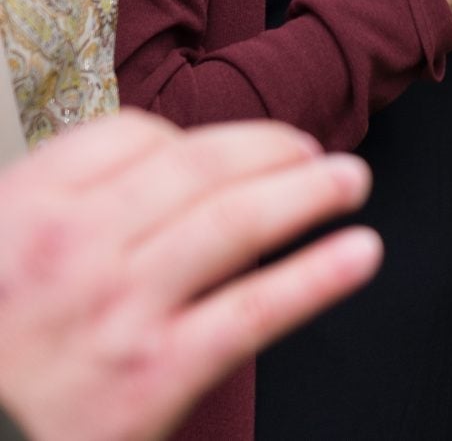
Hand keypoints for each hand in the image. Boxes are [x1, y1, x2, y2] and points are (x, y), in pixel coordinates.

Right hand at [0, 112, 381, 440]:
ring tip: (349, 183)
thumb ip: (64, 207)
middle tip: (312, 152)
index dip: (199, 137)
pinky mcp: (152, 375)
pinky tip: (357, 256)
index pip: (136, 137)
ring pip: (235, 222)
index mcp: (29, 210)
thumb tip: (157, 169)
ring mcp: (117, 310)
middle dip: (271, 151)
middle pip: (200, 168)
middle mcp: (74, 250)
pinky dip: (315, 278)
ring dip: (310, 193)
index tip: (240, 146)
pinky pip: (251, 313)